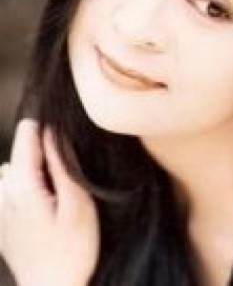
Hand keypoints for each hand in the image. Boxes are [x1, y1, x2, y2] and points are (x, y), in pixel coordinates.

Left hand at [0, 119, 99, 285]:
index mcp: (21, 186)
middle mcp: (2, 192)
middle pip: (24, 150)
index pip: (28, 133)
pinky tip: (46, 212)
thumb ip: (63, 165)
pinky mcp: (1, 215)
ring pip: (20, 167)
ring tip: (56, 203)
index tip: (67, 150)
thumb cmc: (72, 249)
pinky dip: (33, 188)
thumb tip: (54, 130)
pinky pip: (16, 185)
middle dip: (47, 159)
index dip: (51, 132)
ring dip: (40, 175)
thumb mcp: (77, 204)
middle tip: (66, 190)